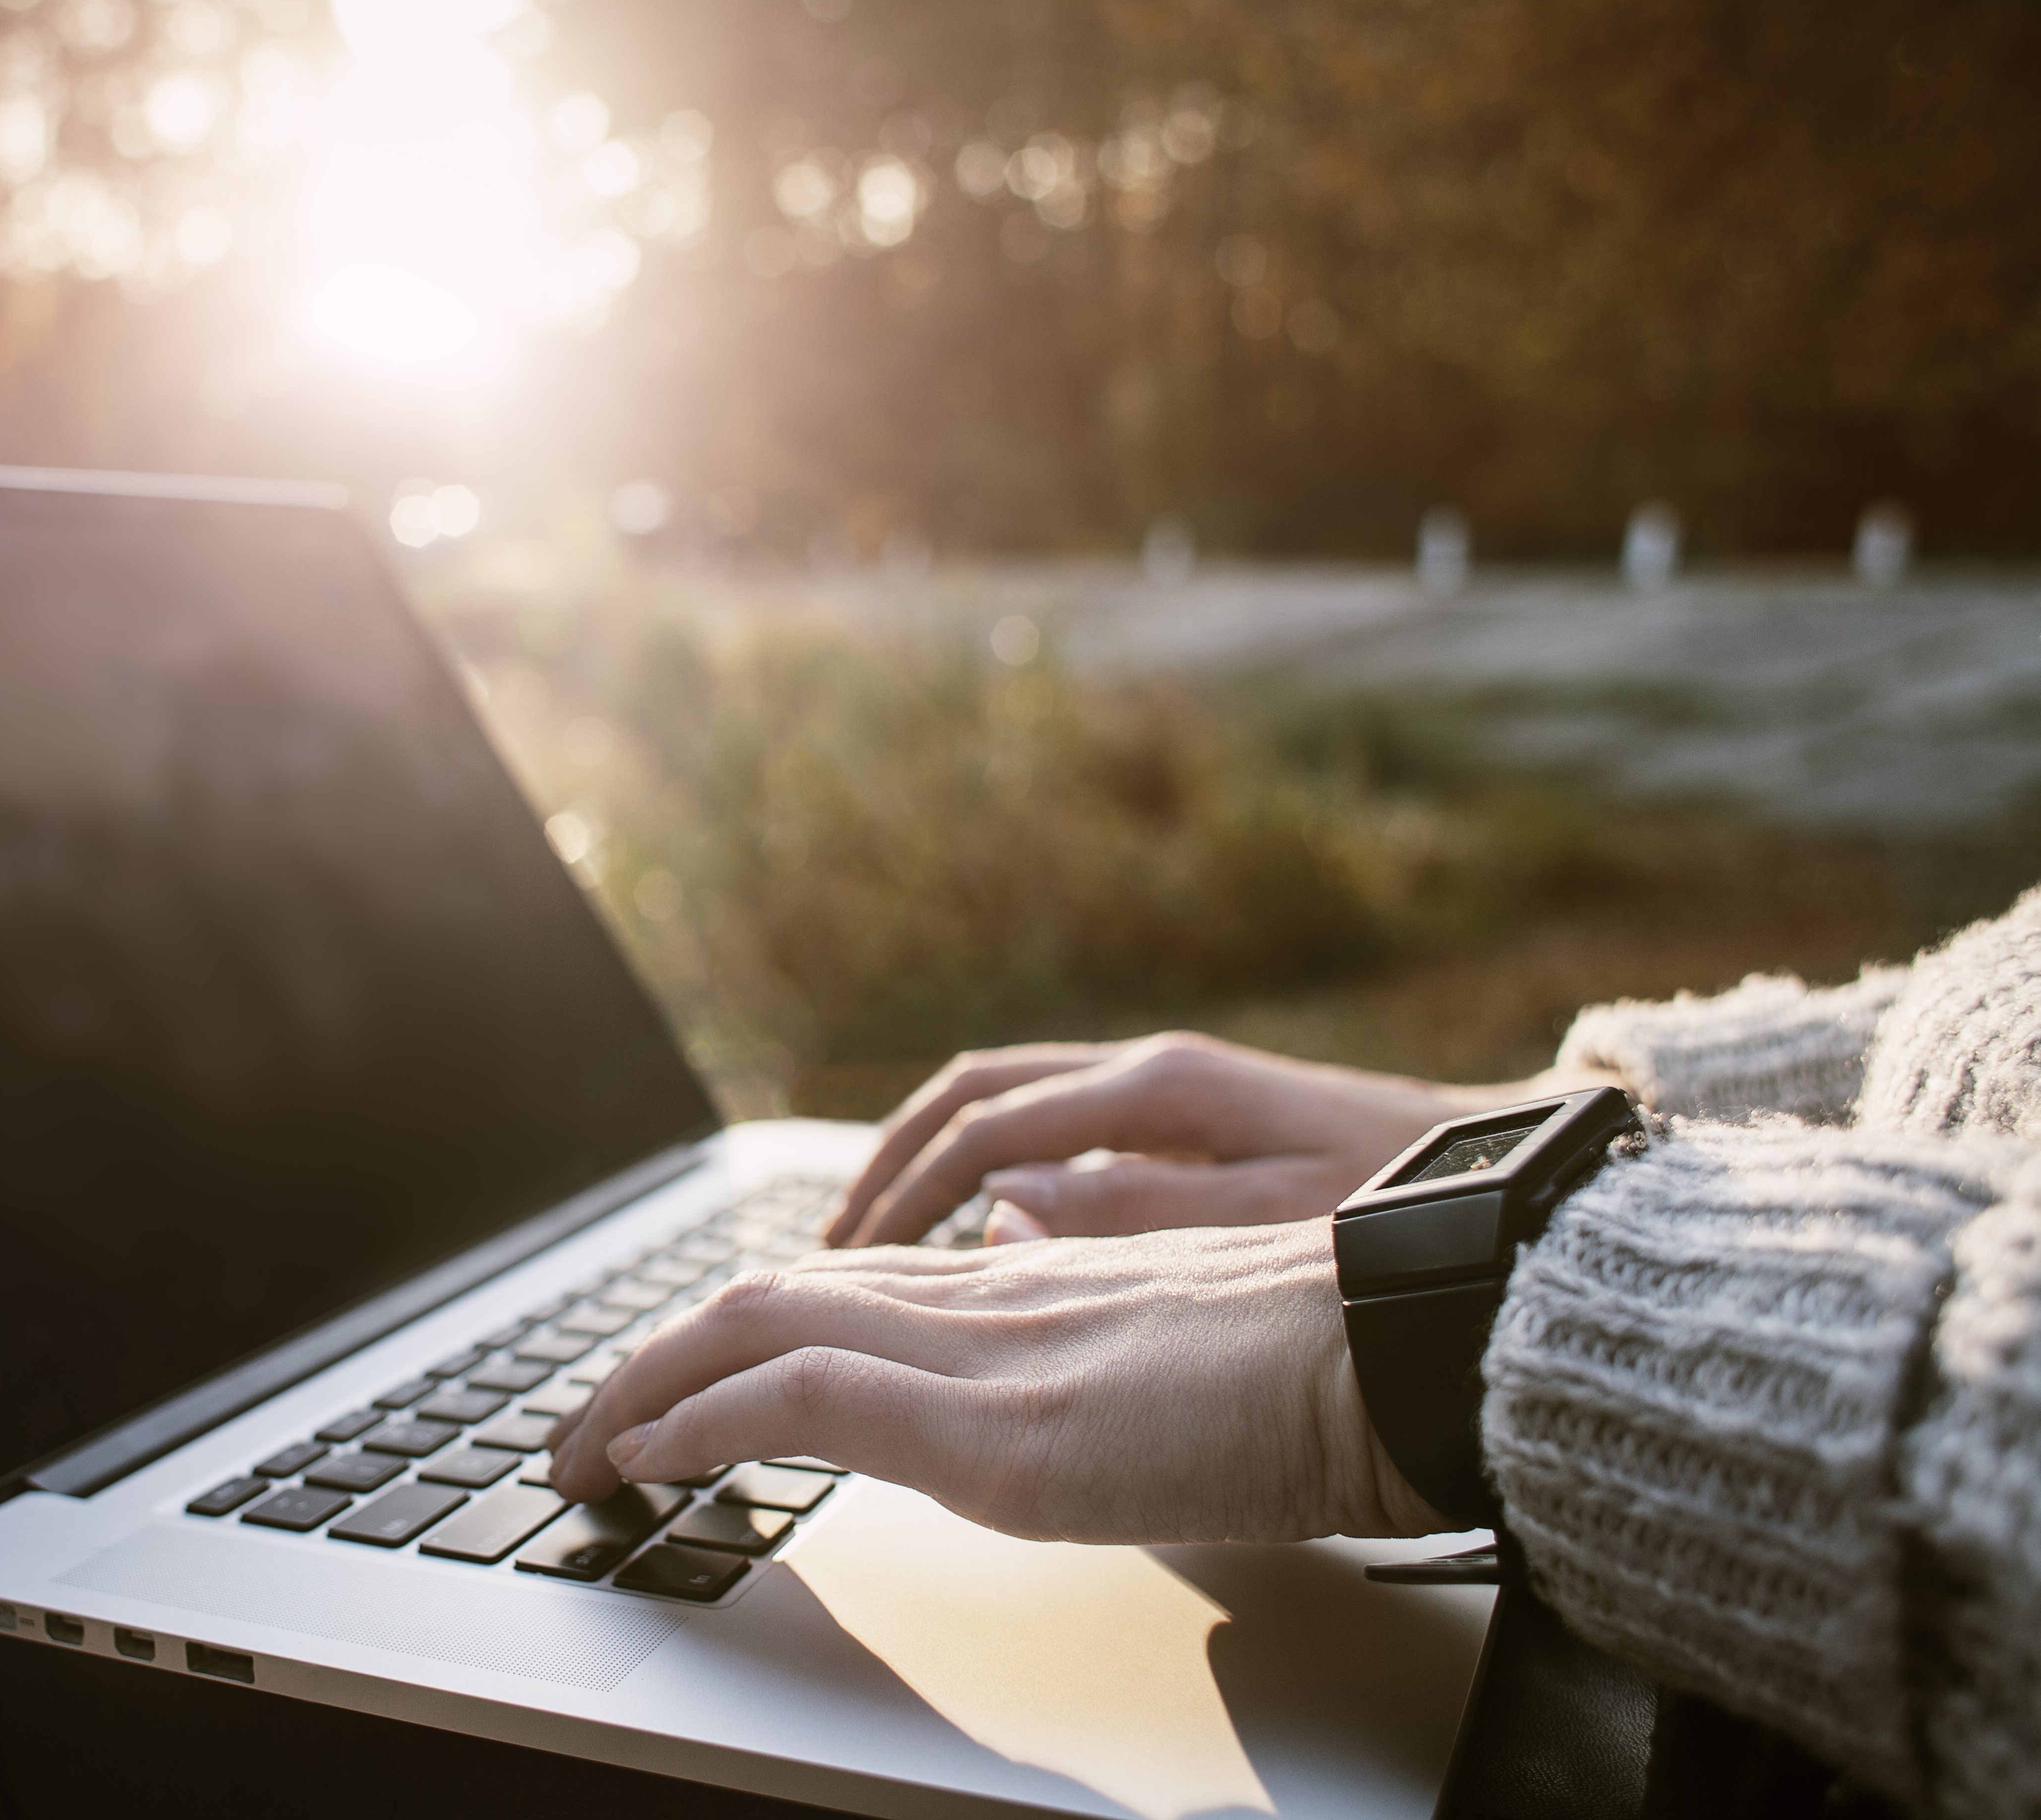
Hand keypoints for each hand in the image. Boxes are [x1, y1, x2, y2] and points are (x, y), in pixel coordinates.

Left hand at [546, 1226, 1452, 1542]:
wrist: (1403, 1354)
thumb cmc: (1315, 1368)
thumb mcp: (1166, 1356)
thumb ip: (1077, 1340)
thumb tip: (1017, 1340)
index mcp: (1022, 1290)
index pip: (833, 1290)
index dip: (733, 1330)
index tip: (672, 1384)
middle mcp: (981, 1304)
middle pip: (766, 1298)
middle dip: (652, 1361)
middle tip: (584, 1428)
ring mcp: (983, 1358)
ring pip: (757, 1329)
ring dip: (644, 1390)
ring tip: (580, 1452)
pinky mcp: (998, 1429)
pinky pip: (804, 1402)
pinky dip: (706, 1424)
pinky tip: (652, 1459)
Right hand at [823, 1033, 1580, 1246]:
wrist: (1507, 1199)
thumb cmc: (1399, 1225)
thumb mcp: (1269, 1227)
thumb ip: (1135, 1213)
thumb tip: (1000, 1207)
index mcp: (1158, 1091)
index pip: (982, 1129)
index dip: (900, 1194)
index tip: (843, 1263)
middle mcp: (1148, 1072)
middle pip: (971, 1095)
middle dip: (887, 1168)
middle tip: (828, 1253)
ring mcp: (1165, 1089)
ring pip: (1002, 1100)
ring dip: (927, 1160)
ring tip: (873, 1239)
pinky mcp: (1186, 1117)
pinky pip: (1047, 1123)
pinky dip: (984, 1164)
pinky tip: (972, 1225)